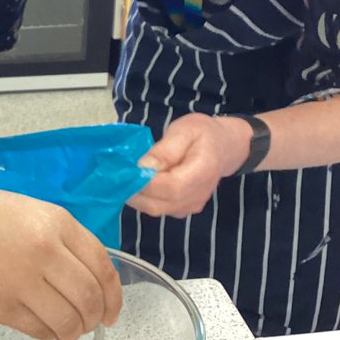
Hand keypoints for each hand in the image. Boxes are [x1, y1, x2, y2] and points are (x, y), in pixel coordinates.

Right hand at [0, 190, 121, 339]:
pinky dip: (50, 334)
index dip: (114, 297)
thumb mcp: (38, 214)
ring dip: (75, 331)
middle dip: (96, 318)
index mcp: (58, 225)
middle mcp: (46, 253)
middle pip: (88, 298)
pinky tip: (46, 328)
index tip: (112, 313)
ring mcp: (23, 282)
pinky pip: (39, 330)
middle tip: (90, 323)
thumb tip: (93, 284)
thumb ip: (68, 243)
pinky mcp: (2, 306)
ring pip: (67, 321)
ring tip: (68, 330)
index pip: (102, 268)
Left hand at [127, 114, 250, 218]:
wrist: (224, 147)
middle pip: (159, 204)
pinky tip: (136, 182)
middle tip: (115, 173)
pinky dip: (143, 198)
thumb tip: (143, 166)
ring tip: (123, 176)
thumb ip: (165, 150)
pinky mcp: (183, 209)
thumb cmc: (203, 134)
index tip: (123, 170)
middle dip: (133, 190)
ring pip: (155, 209)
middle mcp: (197, 196)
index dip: (143, 183)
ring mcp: (190, 206)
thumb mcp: (185, 130)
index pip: (170, 187)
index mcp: (201, 173)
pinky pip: (159, 208)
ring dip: (135, 195)